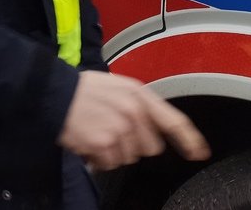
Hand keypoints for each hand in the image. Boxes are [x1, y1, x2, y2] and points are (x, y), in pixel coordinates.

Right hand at [59, 70, 209, 171]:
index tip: (198, 152)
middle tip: (113, 130)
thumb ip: (138, 105)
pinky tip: (88, 140)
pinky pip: (111, 163)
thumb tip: (155, 128)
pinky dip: (99, 158)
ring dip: (114, 151)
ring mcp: (120, 129)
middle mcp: (134, 112)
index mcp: (138, 94)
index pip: (174, 120)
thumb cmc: (81, 90)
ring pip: (130, 157)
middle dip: (134, 144)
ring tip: (97, 131)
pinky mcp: (104, 144)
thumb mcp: (116, 87)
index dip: (190, 139)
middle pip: (151, 147)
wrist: (52, 93)